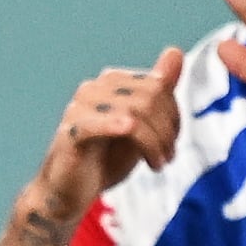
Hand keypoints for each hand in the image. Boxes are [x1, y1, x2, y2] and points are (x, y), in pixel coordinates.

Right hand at [34, 48, 189, 211]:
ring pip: (134, 112)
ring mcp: (79, 109)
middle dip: (166, 130)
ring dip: (153, 142)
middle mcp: (93, 89)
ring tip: (157, 164)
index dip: (173, 114)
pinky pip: (100, 124)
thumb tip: (175, 52)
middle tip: (168, 157)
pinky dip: (119, 129)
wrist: (70, 193)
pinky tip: (131, 138)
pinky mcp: (70, 133)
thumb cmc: (105, 159)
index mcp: (110, 82)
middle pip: (149, 96)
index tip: (173, 143)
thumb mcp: (141, 125)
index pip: (157, 85)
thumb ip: (158, 91)